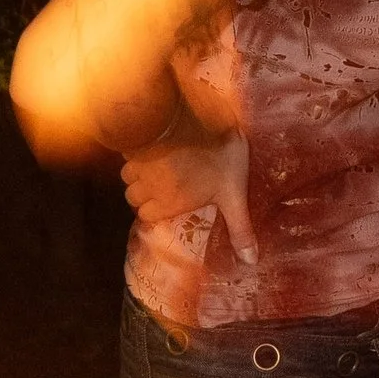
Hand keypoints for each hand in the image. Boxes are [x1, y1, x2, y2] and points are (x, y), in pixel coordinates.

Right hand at [121, 124, 255, 265]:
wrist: (193, 115)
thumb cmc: (216, 157)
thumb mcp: (234, 194)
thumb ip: (239, 226)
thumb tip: (250, 262)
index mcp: (167, 202)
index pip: (146, 215)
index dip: (155, 210)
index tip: (165, 203)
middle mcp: (147, 187)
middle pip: (134, 196)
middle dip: (145, 192)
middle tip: (163, 182)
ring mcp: (137, 162)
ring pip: (128, 175)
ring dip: (139, 172)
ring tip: (156, 164)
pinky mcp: (135, 140)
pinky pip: (128, 151)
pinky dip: (135, 151)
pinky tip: (150, 144)